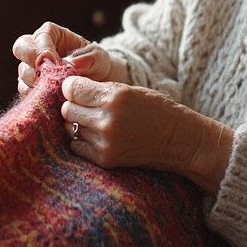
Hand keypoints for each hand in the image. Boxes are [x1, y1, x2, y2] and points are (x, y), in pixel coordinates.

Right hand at [12, 22, 124, 94]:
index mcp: (53, 36)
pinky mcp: (34, 90)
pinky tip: (51, 102)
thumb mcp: (99, 58)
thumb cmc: (97, 64)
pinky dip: (37, 98)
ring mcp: (33, 70)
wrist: (98, 85)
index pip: (40, 36)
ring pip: (22, 74)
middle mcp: (38, 51)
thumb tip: (74, 63)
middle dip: (30, 62)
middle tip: (45, 76)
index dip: (42, 48)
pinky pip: (27, 93)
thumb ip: (90, 57)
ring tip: (53, 92)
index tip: (54, 62)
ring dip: (34, 84)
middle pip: (21, 49)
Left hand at [60, 75, 232, 192]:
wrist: (180, 140)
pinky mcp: (106, 159)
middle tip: (86, 107)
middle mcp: (107, 119)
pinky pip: (77, 147)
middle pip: (67, 109)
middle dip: (74, 105)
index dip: (72, 88)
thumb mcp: (131, 90)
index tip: (76, 89)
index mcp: (115, 96)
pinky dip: (82, 141)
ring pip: (70, 128)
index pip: (72, 89)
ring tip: (95, 122)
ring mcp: (105, 141)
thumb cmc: (157, 110)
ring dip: (79, 124)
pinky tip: (98, 137)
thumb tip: (69, 88)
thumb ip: (101, 89)